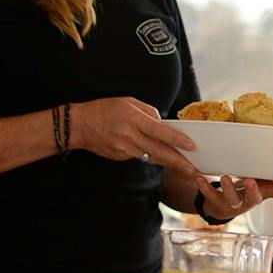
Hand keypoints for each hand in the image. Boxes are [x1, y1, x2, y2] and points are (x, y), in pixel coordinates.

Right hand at [69, 97, 196, 170]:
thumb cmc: (105, 109)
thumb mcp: (128, 102)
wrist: (79, 125)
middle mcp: (128, 136)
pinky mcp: (120, 157)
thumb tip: (164, 124)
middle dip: (178, 161)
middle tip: (193, 170)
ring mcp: (123, 149)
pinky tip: (153, 151)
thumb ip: (149, 112)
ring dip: (167, 160)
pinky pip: (139, 156)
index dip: (176, 140)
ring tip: (183, 165)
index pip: (159, 131)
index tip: (191, 146)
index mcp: (132, 119)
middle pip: (158, 150)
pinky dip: (148, 153)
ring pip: (151, 156)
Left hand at [193, 174, 272, 221]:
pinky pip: (209, 196)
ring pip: (230, 199)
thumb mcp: (263, 189)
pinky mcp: (215, 203)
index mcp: (261, 195)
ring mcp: (231, 204)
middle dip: (252, 190)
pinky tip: (198, 177)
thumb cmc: (246, 192)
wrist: (222, 206)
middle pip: (253, 198)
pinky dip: (204, 187)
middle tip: (251, 180)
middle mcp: (248, 202)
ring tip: (224, 177)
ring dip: (227, 188)